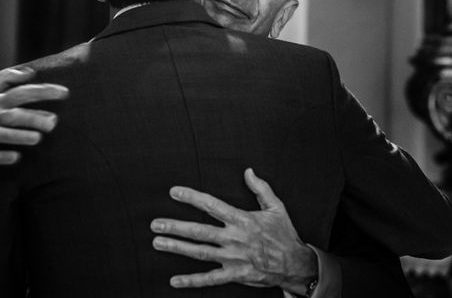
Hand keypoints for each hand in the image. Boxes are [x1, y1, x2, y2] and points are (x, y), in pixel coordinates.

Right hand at [0, 67, 68, 167]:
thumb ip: (6, 80)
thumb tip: (30, 72)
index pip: (22, 92)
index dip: (44, 91)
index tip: (65, 92)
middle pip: (14, 114)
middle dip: (33, 117)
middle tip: (54, 122)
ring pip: (2, 134)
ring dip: (20, 136)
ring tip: (38, 138)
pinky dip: (1, 156)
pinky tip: (16, 157)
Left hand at [151, 168, 316, 293]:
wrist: (295, 264)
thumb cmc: (284, 234)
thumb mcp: (276, 207)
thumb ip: (260, 188)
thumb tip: (248, 171)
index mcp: (242, 220)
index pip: (212, 205)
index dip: (192, 197)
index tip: (174, 192)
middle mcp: (235, 238)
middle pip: (200, 231)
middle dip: (176, 226)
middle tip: (155, 224)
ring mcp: (233, 258)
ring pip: (200, 252)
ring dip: (177, 248)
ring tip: (158, 242)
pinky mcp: (235, 275)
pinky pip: (210, 279)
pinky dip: (192, 281)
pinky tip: (175, 280)